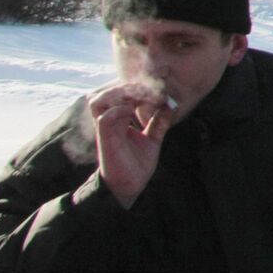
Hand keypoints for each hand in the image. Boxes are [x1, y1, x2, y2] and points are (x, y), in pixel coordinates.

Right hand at [87, 81, 175, 208]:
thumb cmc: (137, 163)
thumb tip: (171, 104)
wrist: (130, 185)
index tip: (159, 91)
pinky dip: (120, 110)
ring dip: (121, 94)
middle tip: (152, 90)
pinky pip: (105, 117)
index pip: (122, 94)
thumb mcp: (153, 138)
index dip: (138, 88)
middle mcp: (111, 121)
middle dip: (131, 87)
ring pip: (101, 100)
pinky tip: (133, 111)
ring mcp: (106, 128)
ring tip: (141, 96)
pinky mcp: (104, 138)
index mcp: (120, 120)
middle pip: (111, 92)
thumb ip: (159, 122)